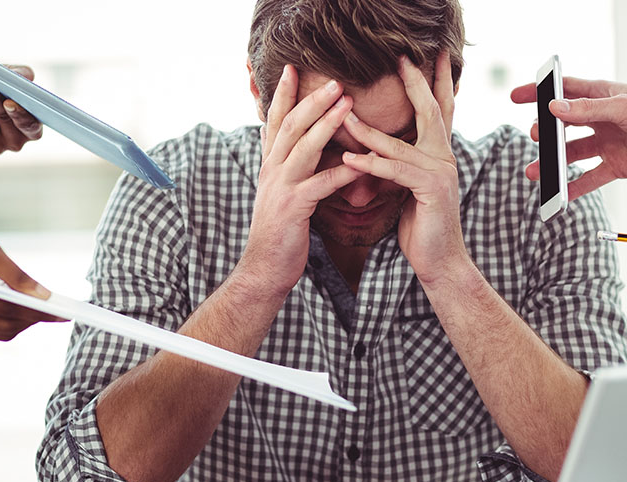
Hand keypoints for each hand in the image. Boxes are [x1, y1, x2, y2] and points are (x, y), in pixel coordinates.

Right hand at [0, 219, 64, 339]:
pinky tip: (20, 309)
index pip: (6, 309)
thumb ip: (15, 273)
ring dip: (23, 323)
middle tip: (57, 311)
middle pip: (5, 326)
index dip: (38, 311)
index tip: (63, 312)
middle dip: (33, 319)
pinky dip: (7, 322)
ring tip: (42, 309)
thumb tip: (43, 296)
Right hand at [240, 65, 363, 292]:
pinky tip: (362, 162)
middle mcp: (272, 171)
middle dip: (311, 100)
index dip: (283, 95)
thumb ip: (285, 167)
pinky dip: (343, 171)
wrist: (264, 268)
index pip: (275, 121)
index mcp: (270, 165)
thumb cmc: (279, 231)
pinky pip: (321, 184)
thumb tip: (290, 146)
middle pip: (291, 126)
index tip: (292, 69)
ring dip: (326, 123)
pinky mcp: (294, 208)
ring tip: (348, 104)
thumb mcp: (279, 192)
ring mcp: (281, 188)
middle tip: (335, 80)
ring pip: (304, 148)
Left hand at [341, 53, 467, 285]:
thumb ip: (398, 164)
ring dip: (368, 130)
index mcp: (439, 154)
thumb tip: (376, 147)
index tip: (422, 56)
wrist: (439, 261)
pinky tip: (349, 158)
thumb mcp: (408, 188)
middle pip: (431, 111)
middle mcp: (444, 157)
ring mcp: (441, 172)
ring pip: (400, 143)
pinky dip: (370, 164)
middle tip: (402, 57)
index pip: (437, 110)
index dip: (431, 82)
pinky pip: (395, 171)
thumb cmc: (421, 226)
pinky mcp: (430, 190)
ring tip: (343, 114)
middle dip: (416, 82)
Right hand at [509, 77, 626, 198]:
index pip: (564, 92)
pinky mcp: (617, 166)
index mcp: (603, 96)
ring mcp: (608, 144)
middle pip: (564, 126)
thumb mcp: (624, 108)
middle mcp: (602, 119)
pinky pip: (590, 178)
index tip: (516, 97)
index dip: (539, 93)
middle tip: (535, 137)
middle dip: (545, 132)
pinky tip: (558, 195)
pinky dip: (573, 188)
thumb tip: (554, 109)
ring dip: (553, 163)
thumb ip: (588, 110)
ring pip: (572, 154)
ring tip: (535, 172)